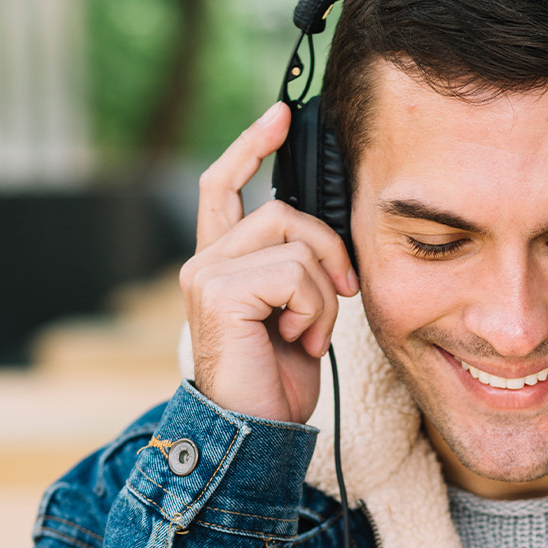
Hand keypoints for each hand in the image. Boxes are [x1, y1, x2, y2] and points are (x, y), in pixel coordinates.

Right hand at [179, 102, 358, 423]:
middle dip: (330, 253)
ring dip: (323, 294)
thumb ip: (301, 266)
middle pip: (285, 212)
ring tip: (307, 333)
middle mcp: (205, 262)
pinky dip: (314, 309)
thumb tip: (331, 235)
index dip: (250, 147)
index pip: (224, 186)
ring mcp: (206, 274)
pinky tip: (297, 340)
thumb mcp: (300, 311)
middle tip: (341, 295)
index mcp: (222, 263)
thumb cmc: (279, 381)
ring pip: (296, 243)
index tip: (279, 114)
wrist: (255, 433)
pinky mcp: (217, 291)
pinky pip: (294, 272)